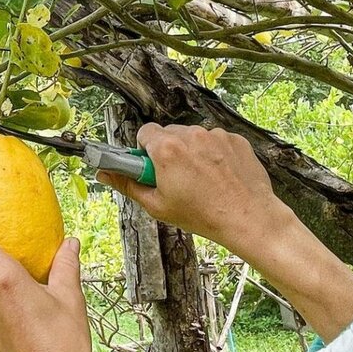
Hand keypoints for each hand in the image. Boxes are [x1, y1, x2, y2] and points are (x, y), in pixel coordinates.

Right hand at [99, 123, 352, 342]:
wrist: (249, 218)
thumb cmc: (201, 216)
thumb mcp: (157, 206)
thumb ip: (127, 185)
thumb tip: (103, 174)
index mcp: (166, 149)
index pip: (145, 132)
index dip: (145, 149)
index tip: (151, 166)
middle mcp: (190, 135)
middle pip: (169, 133)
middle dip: (168, 150)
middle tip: (175, 177)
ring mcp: (215, 135)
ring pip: (193, 136)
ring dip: (192, 151)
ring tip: (202, 179)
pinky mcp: (235, 139)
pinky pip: (216, 140)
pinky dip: (214, 153)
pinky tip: (220, 176)